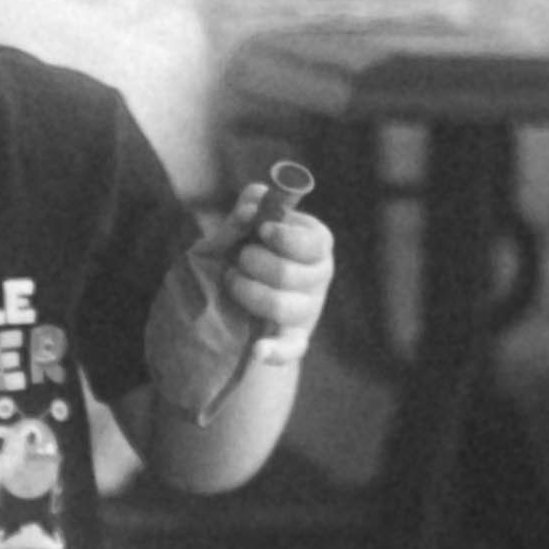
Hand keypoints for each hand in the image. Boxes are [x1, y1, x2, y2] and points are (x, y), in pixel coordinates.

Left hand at [211, 194, 333, 357]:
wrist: (230, 303)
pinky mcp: (294, 340)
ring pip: (285, 308)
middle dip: (257, 263)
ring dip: (250, 294)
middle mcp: (318, 278)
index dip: (285, 237)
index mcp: (315, 244)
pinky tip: (257, 350)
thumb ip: (245, 213)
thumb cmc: (240, 255)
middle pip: (292, 274)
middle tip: (240, 258)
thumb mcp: (239, 231)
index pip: (313, 243)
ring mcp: (308, 311)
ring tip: (232, 282)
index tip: (262, 230)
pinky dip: (274, 351)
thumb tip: (255, 197)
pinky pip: (291, 349)